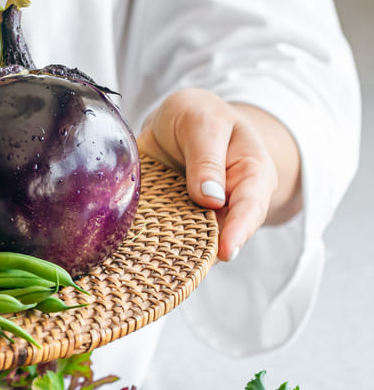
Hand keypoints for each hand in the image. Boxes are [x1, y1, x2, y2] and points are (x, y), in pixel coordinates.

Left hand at [136, 88, 300, 262]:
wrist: (180, 120)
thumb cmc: (200, 117)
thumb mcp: (203, 123)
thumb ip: (206, 157)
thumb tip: (211, 199)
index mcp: (251, 174)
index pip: (250, 207)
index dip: (238, 231)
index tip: (226, 252)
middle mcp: (230, 203)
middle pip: (223, 235)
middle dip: (205, 254)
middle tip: (185, 272)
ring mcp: (201, 215)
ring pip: (194, 243)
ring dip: (176, 255)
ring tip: (158, 269)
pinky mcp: (175, 220)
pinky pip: (167, 238)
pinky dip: (154, 247)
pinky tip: (138, 258)